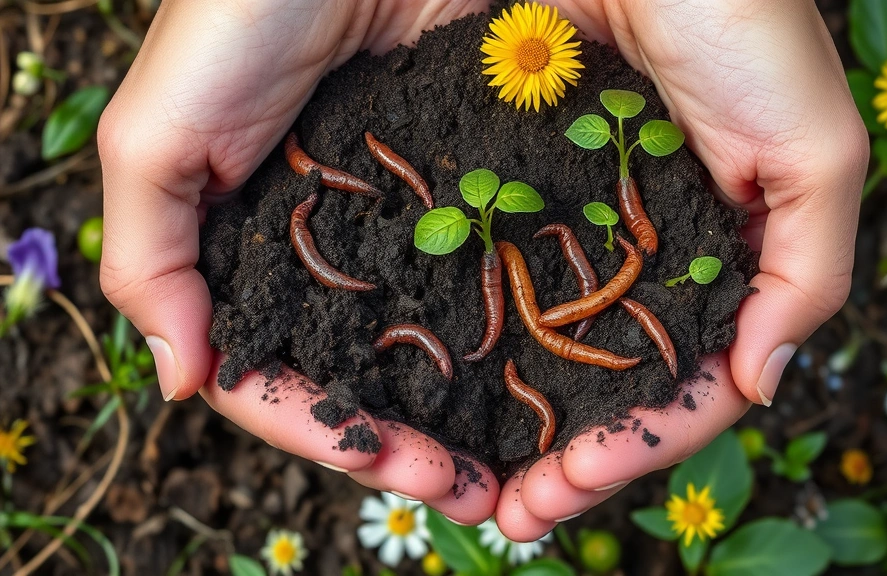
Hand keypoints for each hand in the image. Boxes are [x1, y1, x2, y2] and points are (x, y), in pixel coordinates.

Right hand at [98, 0, 498, 523]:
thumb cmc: (239, 14)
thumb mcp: (158, 130)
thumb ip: (150, 254)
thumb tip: (181, 380)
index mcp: (249, 252)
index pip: (274, 373)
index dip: (323, 430)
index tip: (383, 466)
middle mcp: (325, 251)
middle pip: (361, 375)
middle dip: (409, 446)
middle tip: (471, 493)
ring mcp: (398, 225)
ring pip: (425, 344)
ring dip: (465, 413)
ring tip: (516, 468)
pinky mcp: (458, 190)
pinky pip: (479, 279)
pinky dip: (501, 337)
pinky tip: (538, 378)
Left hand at [494, 0, 868, 539]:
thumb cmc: (746, 26)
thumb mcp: (817, 148)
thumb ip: (809, 270)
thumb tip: (764, 384)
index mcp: (714, 259)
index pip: (684, 379)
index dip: (639, 444)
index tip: (575, 487)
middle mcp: (640, 253)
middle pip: (607, 380)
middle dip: (569, 458)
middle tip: (517, 515)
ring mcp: (572, 224)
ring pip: (549, 346)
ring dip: (515, 421)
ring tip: (470, 485)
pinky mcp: (511, 184)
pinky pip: (496, 276)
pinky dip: (478, 340)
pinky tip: (443, 391)